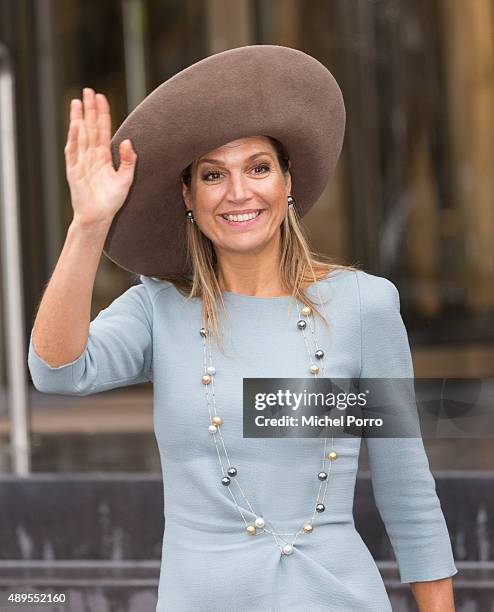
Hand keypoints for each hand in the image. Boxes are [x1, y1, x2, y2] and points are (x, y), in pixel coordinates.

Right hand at [64, 87, 136, 227]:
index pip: (103, 130)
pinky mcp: (73, 170)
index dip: (103, 114)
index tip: (102, 97)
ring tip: (77, 101)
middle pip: (90, 127)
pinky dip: (74, 138)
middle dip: (89, 109)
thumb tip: (128, 141)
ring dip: (79, 118)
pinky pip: (73, 151)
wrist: (99, 217)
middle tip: (88, 91)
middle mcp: (92, 156)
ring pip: (80, 135)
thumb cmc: (112, 201)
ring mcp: (81, 162)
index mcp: (104, 157)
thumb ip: (128, 160)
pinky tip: (76, 125)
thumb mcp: (126, 179)